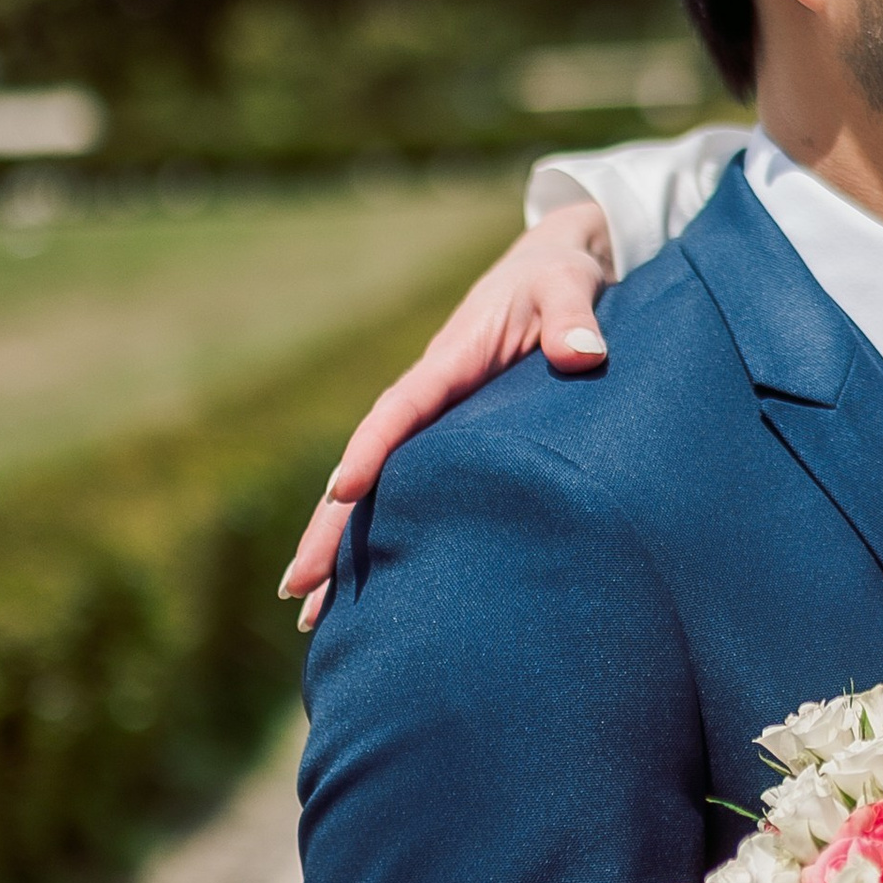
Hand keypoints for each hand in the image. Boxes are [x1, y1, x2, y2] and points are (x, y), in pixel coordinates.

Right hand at [277, 197, 616, 623]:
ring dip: (343, 546)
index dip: (371, 449)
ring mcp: (438, 421)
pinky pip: (410, 491)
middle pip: (368, 465)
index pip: (401, 409)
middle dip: (329, 527)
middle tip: (298, 590)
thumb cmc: (561, 275)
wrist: (557, 265)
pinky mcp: (454, 439)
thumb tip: (583, 353)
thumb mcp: (570, 283)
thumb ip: (572, 315)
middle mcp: (432, 395)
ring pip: (380, 489)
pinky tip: (370, 589)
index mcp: (451, 359)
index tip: (343, 494)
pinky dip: (382, 535)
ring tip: (311, 617)